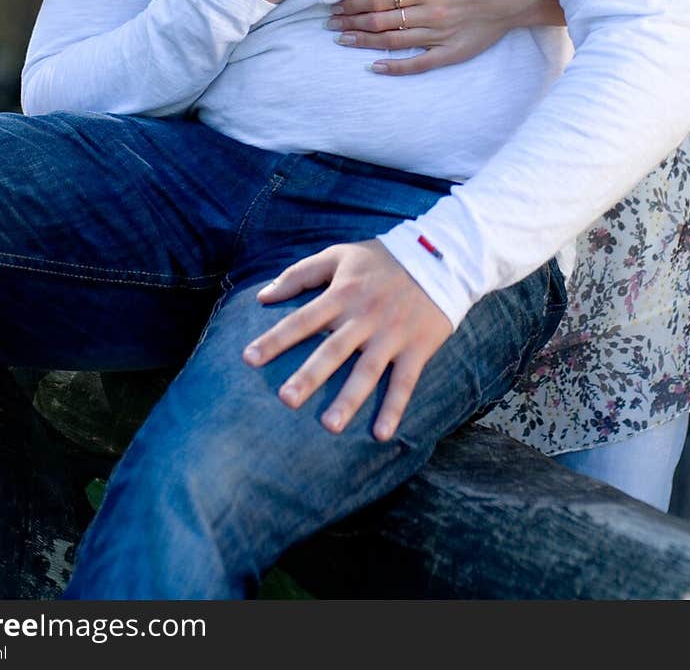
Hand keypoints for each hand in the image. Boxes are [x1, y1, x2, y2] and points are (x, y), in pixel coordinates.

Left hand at [243, 240, 451, 440]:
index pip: (303, 319)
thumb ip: (300, 274)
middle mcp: (364, 316)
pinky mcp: (417, 347)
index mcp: (342, 293)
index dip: (276, 339)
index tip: (249, 359)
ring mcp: (392, 334)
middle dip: (309, 376)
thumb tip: (262, 297)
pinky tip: (381, 434)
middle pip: (332, 350)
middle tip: (285, 401)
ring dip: (349, 399)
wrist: (441, 256)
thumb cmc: (382, 259)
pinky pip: (405, 382)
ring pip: (367, 371)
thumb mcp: (339, 255)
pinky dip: (394, 407)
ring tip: (329, 425)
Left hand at [326, 0, 563, 74]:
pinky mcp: (452, 53)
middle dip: (352, 22)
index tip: (335, 4)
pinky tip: (375, 67)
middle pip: (381, 21)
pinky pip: (419, 64)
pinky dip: (396, 67)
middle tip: (329, 24)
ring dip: (364, 42)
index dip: (354, 2)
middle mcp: (430, 13)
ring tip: (342, 40)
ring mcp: (441, 36)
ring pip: (394, 41)